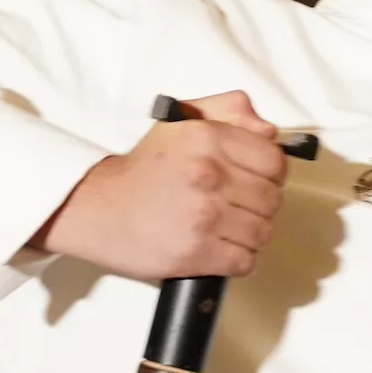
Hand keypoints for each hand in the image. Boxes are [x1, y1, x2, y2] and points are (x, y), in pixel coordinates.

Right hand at [36, 92, 286, 280]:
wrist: (96, 207)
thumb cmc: (142, 169)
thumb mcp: (182, 121)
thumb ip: (231, 111)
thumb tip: (270, 131)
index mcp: (208, 138)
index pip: (274, 161)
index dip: (271, 174)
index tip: (258, 179)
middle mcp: (208, 174)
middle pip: (271, 199)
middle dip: (259, 205)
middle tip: (238, 205)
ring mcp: (203, 216)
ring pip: (262, 232)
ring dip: (250, 234)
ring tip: (228, 228)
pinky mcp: (196, 253)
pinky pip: (246, 261)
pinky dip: (239, 259)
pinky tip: (222, 248)